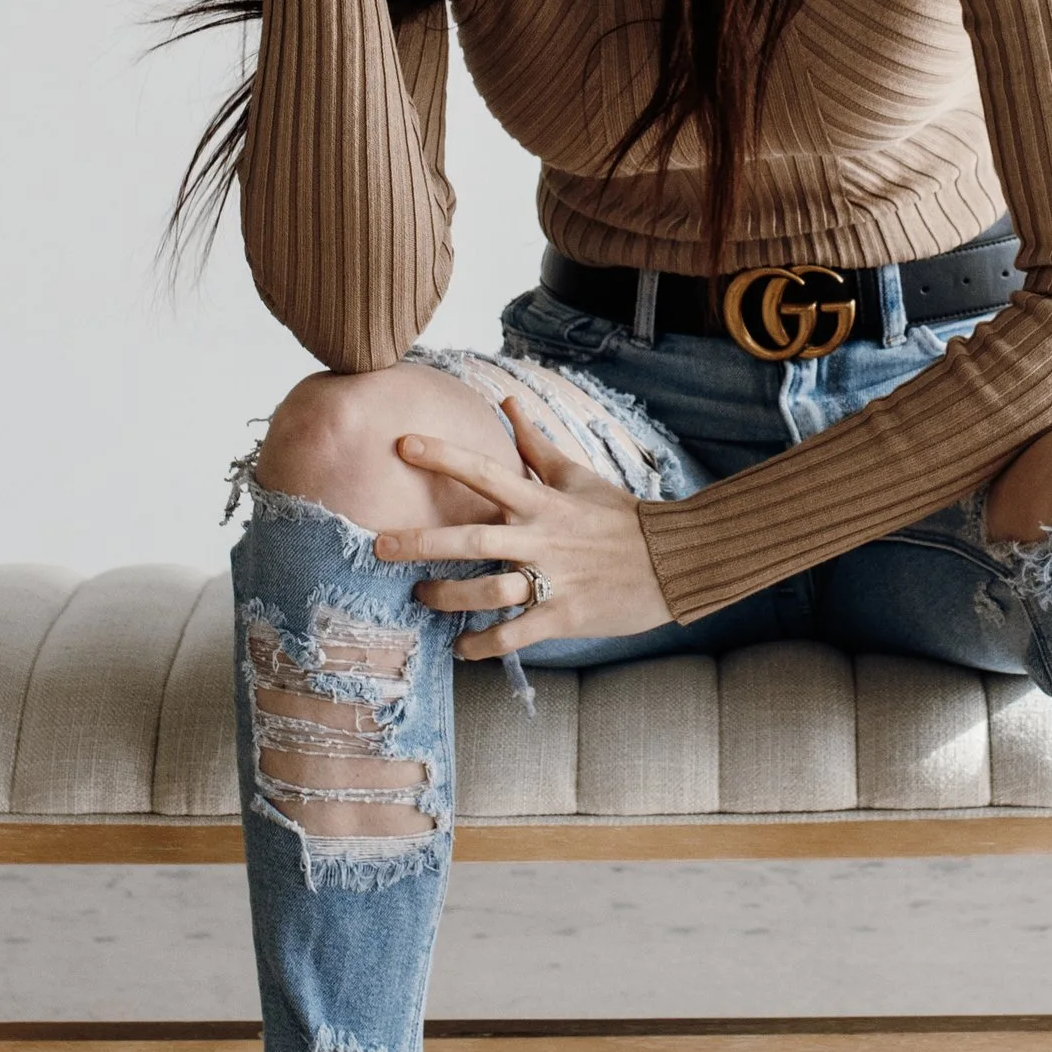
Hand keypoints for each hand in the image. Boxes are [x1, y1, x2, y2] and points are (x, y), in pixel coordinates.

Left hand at [376, 402, 671, 656]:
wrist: (672, 562)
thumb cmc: (621, 518)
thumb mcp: (579, 477)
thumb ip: (537, 445)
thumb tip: (509, 403)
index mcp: (543, 502)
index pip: (485, 472)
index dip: (443, 456)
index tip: (402, 444)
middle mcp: (542, 539)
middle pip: (472, 540)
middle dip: (421, 544)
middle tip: (379, 546)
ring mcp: (553, 580)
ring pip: (488, 592)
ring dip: (447, 597)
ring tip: (422, 598)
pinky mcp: (564, 616)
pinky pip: (513, 635)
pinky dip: (482, 645)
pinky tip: (461, 648)